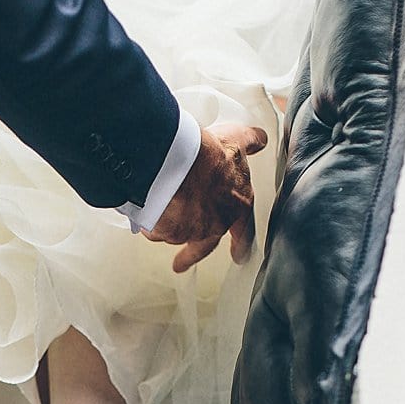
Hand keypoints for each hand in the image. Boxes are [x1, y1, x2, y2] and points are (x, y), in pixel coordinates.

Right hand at [145, 122, 268, 272]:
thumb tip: (259, 139)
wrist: (174, 162)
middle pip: (203, 246)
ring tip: (154, 220)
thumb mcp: (234, 140)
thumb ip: (249, 142)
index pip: (244, 232)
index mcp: (237, 207)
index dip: (242, 244)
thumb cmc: (207, 154)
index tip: (238, 256)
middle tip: (181, 263)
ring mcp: (189, 231)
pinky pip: (155, 229)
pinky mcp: (164, 232)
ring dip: (167, 230)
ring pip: (176, 235)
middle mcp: (215, 225)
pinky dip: (150, 222)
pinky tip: (144, 211)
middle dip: (191, 254)